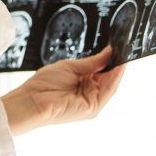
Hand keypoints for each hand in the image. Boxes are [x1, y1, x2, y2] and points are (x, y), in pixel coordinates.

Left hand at [1, 46, 124, 135]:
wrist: (32, 100)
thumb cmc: (44, 84)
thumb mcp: (71, 67)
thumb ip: (92, 62)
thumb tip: (109, 52)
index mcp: (83, 82)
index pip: (102, 71)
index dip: (110, 60)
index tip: (117, 48)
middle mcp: (89, 92)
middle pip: (108, 78)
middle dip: (116, 64)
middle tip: (123, 49)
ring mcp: (91, 101)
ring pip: (110, 84)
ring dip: (118, 70)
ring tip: (123, 55)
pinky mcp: (92, 108)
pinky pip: (108, 91)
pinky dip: (114, 79)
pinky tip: (118, 67)